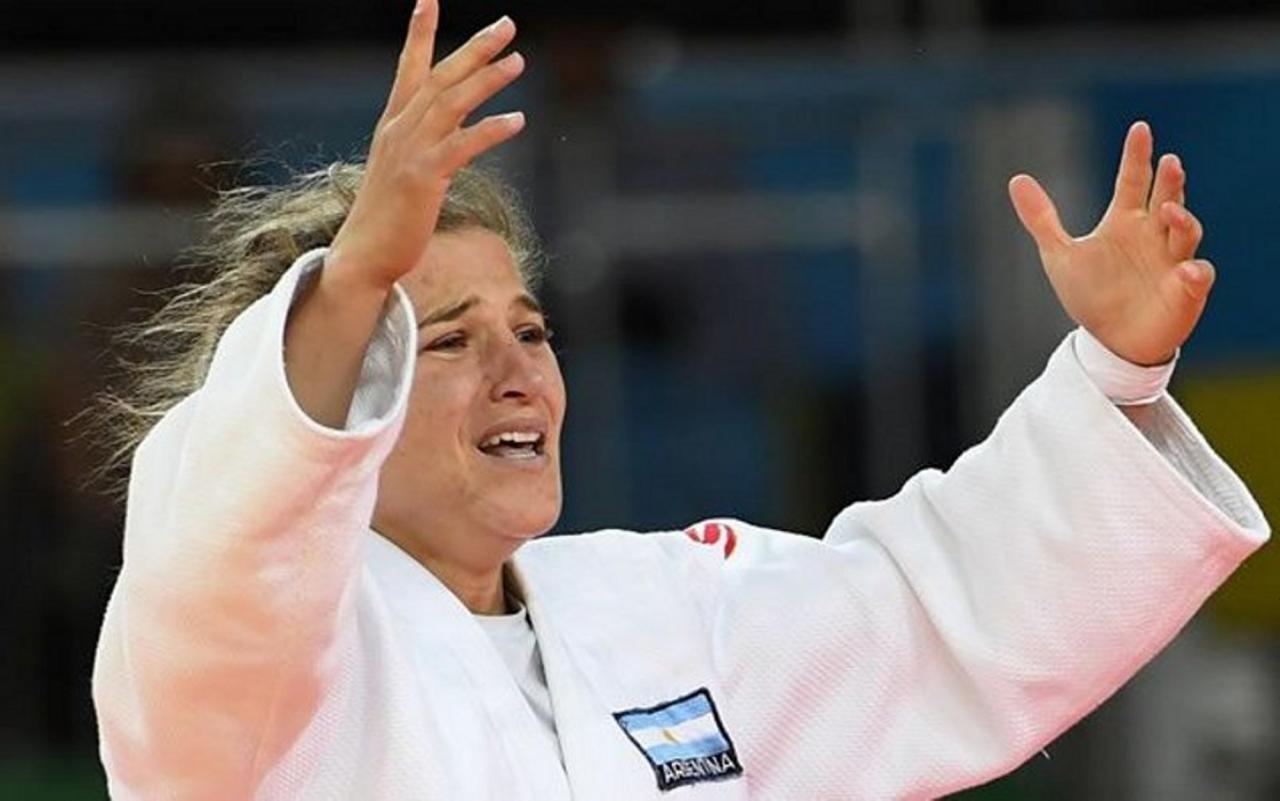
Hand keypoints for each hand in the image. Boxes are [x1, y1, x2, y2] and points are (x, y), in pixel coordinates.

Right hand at [328, 0, 525, 290]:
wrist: (364, 255)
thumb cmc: (389, 217)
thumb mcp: (406, 171)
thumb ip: (426, 145)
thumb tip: (453, 134)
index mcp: (394, 125)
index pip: (410, 68)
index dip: (420, 32)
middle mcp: (399, 130)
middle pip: (440, 77)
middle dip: (474, 48)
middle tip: (507, 25)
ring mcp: (410, 152)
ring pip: (451, 103)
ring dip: (487, 79)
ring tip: (519, 61)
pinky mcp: (423, 178)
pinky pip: (462, 146)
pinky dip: (490, 130)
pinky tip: (518, 120)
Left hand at [1009, 121, 1212, 365]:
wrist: (1109, 341)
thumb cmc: (1090, 294)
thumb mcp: (1059, 256)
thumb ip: (1041, 218)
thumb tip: (1016, 178)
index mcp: (1126, 222)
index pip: (1134, 180)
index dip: (1137, 155)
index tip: (1140, 128)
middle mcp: (1154, 235)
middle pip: (1167, 199)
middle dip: (1170, 183)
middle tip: (1170, 162)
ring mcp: (1173, 261)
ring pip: (1186, 233)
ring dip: (1182, 221)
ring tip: (1172, 213)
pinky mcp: (1186, 291)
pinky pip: (1197, 278)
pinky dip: (1195, 274)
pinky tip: (1187, 272)